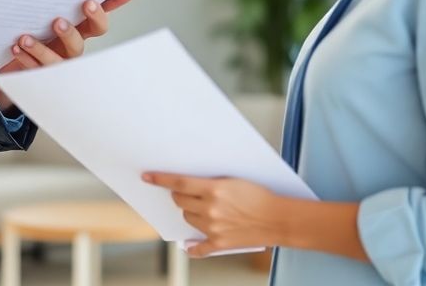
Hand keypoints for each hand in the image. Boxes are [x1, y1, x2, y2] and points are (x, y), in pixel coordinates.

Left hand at [0, 0, 135, 110]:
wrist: (12, 52)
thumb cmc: (34, 25)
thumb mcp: (42, 8)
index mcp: (78, 27)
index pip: (100, 17)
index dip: (115, 4)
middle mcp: (71, 45)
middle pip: (79, 43)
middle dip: (71, 33)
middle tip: (57, 22)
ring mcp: (57, 60)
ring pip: (56, 61)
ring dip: (41, 49)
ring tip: (25, 38)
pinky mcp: (38, 73)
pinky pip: (34, 69)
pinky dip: (25, 58)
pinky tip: (16, 47)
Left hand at [143, 173, 283, 256]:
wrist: (278, 218)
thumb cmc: (260, 196)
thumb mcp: (234, 180)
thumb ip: (210, 183)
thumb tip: (189, 184)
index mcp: (214, 189)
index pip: (179, 182)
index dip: (160, 179)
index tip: (147, 177)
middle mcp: (210, 209)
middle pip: (180, 201)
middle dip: (179, 195)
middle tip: (185, 192)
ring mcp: (213, 227)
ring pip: (187, 219)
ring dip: (189, 213)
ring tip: (202, 210)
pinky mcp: (219, 243)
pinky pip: (198, 248)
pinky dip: (193, 247)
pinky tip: (189, 244)